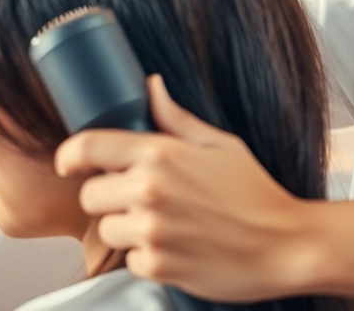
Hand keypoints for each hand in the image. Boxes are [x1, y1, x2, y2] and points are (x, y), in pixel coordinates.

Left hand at [55, 75, 319, 300]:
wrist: (285, 246)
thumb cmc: (257, 195)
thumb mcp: (222, 145)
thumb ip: (177, 119)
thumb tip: (152, 87)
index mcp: (162, 155)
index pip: (89, 147)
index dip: (70, 155)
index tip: (68, 162)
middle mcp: (150, 191)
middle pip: (90, 195)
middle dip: (109, 197)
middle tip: (141, 198)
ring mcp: (152, 231)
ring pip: (107, 230)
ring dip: (128, 229)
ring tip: (165, 224)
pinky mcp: (158, 267)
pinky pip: (130, 261)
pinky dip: (148, 257)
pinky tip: (177, 247)